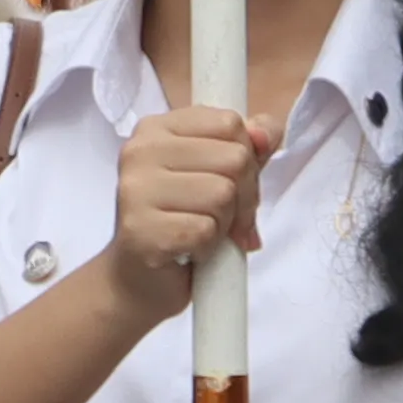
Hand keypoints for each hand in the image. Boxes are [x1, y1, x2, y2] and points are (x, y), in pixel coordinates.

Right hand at [100, 104, 264, 315]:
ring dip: (225, 224)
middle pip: (234, 158)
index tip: (231, 184)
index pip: (230, 123)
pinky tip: (189, 251)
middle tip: (223, 218)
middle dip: (243, 196)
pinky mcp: (139, 229)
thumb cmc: (180, 221)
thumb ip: (247, 147)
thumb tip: (267, 133)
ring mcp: (135, 189)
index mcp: (156, 128)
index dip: (246, 158)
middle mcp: (139, 151)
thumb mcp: (218, 174)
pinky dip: (209, 247)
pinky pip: (205, 230)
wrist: (138, 279)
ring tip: (203, 233)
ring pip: (222, 195)